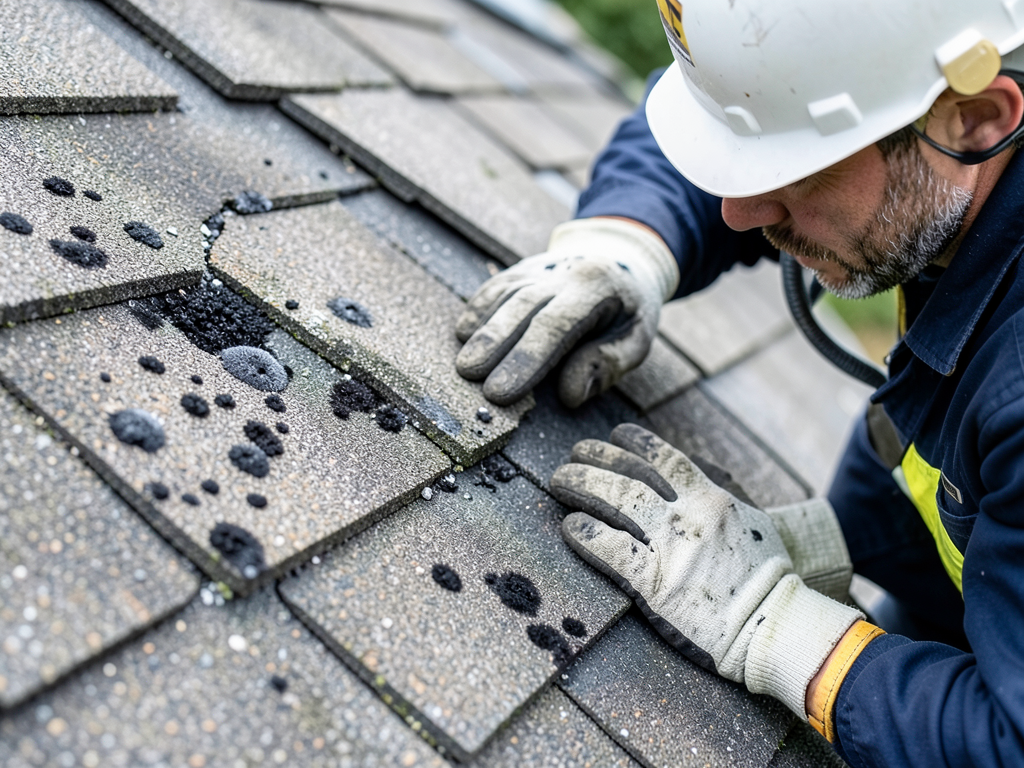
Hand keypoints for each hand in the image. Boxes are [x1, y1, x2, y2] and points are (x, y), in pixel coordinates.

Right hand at [455, 218, 678, 407]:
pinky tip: (462, 333)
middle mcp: (562, 272)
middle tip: (469, 376)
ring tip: (463, 365)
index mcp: (596, 287)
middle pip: (521, 308)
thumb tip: (570, 395)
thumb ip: (608, 364)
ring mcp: (537, 267)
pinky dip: (477, 309)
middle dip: (494, 343)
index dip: (525, 359)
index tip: (501, 392)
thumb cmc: (629, 308)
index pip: (555, 325)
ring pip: (503, 296)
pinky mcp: (520, 269)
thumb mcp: (638, 337)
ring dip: (481, 331)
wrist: (621, 254)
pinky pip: (494, 288)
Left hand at [552, 424, 861, 715]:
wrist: (779, 624)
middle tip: (572, 455)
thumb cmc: (770, 579)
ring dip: (582, 487)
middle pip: (631, 476)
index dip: (635, 443)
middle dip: (596, 460)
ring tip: (558, 481)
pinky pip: (612, 550)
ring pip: (616, 502)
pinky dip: (586, 534)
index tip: (614, 434)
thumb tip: (702, 478)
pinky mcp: (657, 585)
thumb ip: (723, 499)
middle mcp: (690, 516)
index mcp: (714, 499)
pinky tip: (569, 526)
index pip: (666, 458)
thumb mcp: (753, 523)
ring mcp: (672, 549)